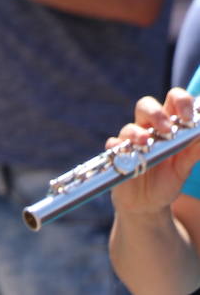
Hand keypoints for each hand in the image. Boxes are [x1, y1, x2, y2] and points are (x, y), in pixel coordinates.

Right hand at [111, 88, 199, 215]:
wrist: (148, 205)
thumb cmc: (168, 181)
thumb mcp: (185, 167)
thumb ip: (195, 151)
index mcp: (168, 125)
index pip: (173, 101)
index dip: (181, 101)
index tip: (190, 116)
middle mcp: (148, 128)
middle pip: (146, 105)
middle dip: (157, 113)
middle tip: (168, 129)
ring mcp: (131, 141)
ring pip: (130, 126)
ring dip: (137, 132)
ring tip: (146, 143)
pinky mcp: (118, 155)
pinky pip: (114, 145)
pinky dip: (119, 146)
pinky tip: (127, 153)